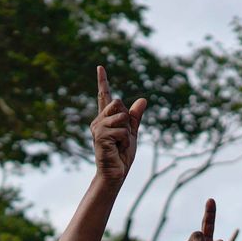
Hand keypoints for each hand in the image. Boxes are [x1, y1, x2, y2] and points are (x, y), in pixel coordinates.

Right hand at [91, 66, 147, 185]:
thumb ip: (135, 117)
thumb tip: (143, 100)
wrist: (115, 173)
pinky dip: (126, 141)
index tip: (100, 67)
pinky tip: (118, 149)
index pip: (104, 96)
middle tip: (122, 136)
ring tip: (119, 145)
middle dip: (126, 118)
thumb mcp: (132, 133)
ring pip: (121, 117)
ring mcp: (98, 128)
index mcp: (106, 119)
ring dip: (127, 133)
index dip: (102, 81)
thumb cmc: (122, 155)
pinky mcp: (101, 137)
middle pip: (117, 102)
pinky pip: (122, 131)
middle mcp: (99, 121)